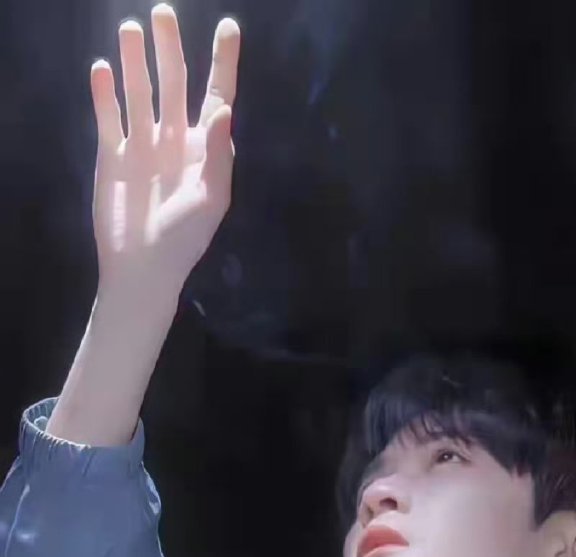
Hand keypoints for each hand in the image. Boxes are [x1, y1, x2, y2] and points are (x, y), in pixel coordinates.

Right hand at [90, 3, 239, 296]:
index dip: (223, 62)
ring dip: (136, 61)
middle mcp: (174, 138)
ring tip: (131, 28)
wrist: (141, 269)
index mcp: (205, 149)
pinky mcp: (112, 154)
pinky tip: (103, 68)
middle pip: (174, 83)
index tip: (228, 27)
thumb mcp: (210, 199)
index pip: (217, 96)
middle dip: (170, 48)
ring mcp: (142, 144)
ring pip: (140, 92)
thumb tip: (224, 107)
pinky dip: (105, 93)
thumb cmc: (184, 239)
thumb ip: (218, 153)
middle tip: (164, 12)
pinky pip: (109, 116)